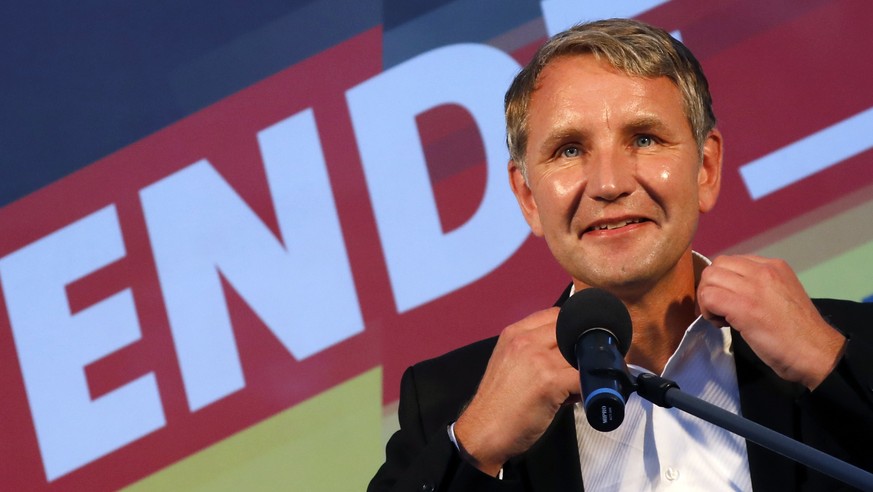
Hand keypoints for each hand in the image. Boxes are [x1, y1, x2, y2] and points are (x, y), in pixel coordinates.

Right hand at [453, 307, 579, 475]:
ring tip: (579, 384)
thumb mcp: (508, 364)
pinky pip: (583, 376)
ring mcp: (538, 359)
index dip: (570, 330)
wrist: (483, 432)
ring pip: (580, 353)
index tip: (576, 345)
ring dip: (586, 368)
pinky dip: (589, 386)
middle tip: (583, 366)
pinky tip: (582, 397)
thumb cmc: (497, 404)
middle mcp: (525, 341)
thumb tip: (567, 352)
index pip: (554, 315)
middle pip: (570, 331)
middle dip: (581, 348)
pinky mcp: (550, 381)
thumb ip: (533, 351)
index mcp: (514, 333)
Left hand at [697, 255, 845, 389]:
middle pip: (717, 266)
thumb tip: (729, 290)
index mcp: (774, 266)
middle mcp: (763, 270)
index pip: (731, 262)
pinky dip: (707, 311)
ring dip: (708, 299)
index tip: (729, 301)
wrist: (816, 353)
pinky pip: (708, 296)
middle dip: (711, 287)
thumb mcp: (780, 296)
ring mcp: (753, 286)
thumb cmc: (798, 332)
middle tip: (720, 310)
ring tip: (722, 318)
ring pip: (709, 278)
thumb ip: (758, 286)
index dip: (723, 281)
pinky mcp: (743, 306)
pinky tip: (721, 324)